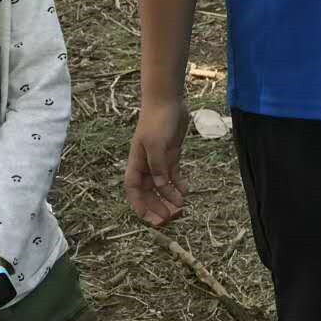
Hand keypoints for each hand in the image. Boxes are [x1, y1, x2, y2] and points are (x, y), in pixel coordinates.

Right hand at [125, 100, 189, 225]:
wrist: (168, 100)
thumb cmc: (157, 121)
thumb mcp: (156, 145)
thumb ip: (158, 168)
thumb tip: (162, 188)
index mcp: (136, 163)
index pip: (134, 191)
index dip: (141, 207)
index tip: (152, 220)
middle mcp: (146, 165)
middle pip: (149, 192)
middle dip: (158, 206)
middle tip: (172, 219)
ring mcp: (159, 160)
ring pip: (162, 186)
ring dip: (169, 198)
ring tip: (181, 209)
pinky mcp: (171, 154)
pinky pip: (173, 175)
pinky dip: (178, 184)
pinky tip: (186, 191)